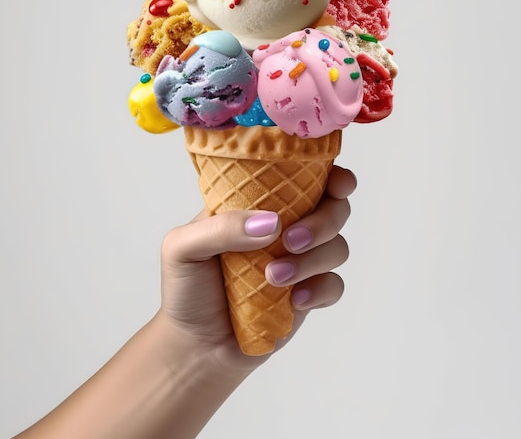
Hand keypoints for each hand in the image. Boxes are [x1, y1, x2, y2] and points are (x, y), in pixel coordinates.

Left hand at [155, 165, 355, 369]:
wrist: (195, 347)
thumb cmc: (186, 289)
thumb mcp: (183, 248)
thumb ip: (221, 228)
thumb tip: (272, 222)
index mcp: (260, 204)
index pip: (305, 176)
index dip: (330, 174)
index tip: (337, 182)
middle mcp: (286, 227)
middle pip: (334, 207)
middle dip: (323, 221)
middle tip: (290, 240)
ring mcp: (300, 261)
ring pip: (338, 246)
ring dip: (314, 258)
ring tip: (273, 278)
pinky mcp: (308, 295)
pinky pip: (334, 285)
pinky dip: (319, 289)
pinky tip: (293, 300)